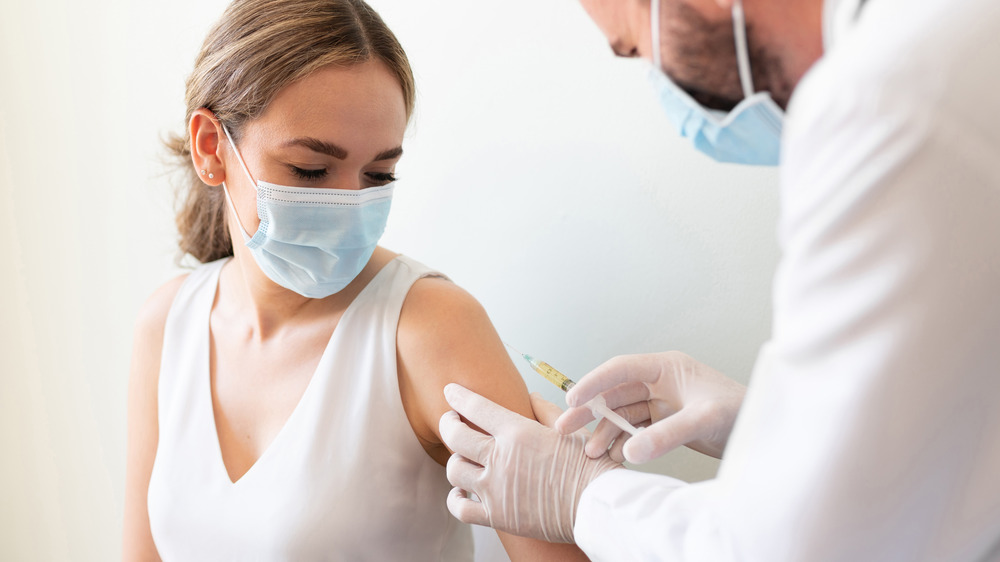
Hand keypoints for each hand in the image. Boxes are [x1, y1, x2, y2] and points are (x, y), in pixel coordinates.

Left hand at [439, 384, 620, 542]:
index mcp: (518, 432)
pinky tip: (463, 490)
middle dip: (448, 424)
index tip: (450, 391)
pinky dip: (455, 497)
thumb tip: (530, 395)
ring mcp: (495, 489)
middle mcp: (501, 458)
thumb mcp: (568, 430)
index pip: (476, 407)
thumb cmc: (588, 467)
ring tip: (463, 456)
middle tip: (451, 421)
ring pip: (454, 469)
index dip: (458, 396)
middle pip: (455, 435)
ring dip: (456, 459)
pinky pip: (459, 507)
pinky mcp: (496, 516)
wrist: (597, 506)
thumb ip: (545, 410)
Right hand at [556, 351, 745, 463]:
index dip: (594, 383)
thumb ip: (666, 435)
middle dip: (590, 411)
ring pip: (622, 415)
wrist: (766, 431)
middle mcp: (660, 381)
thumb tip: (629, 452)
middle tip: (564, 428)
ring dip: (604, 432)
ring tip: (589, 454)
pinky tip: (612, 458)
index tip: (572, 400)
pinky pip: (635, 431)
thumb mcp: (704, 419)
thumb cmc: (742, 413)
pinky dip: (622, 443)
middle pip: (614, 393)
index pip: (620, 369)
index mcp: (666, 367)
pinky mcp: (666, 423)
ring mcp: (662, 403)